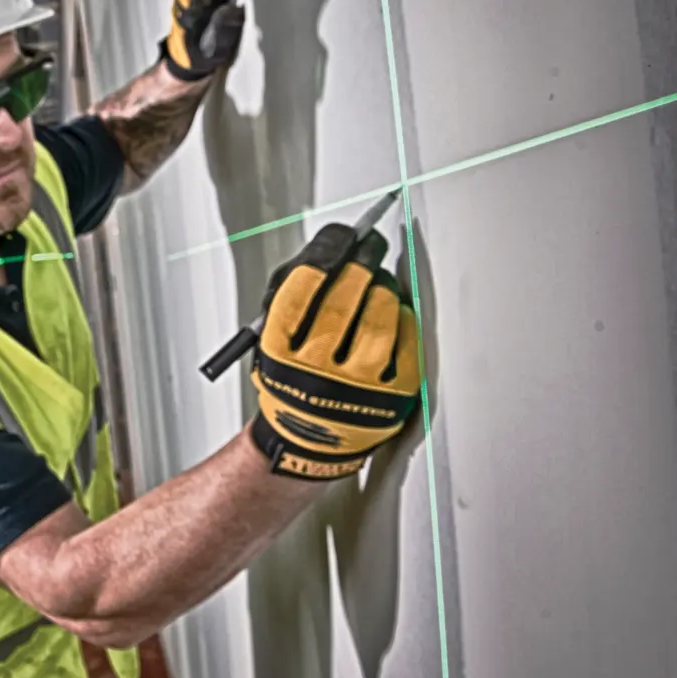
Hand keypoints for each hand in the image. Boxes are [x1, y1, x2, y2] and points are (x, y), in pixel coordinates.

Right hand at [250, 223, 421, 479]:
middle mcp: (315, 373)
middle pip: (343, 298)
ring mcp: (357, 387)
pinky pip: (407, 340)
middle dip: (360, 261)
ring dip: (383, 287)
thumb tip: (333, 250)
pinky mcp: (393, 397)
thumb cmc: (291, 380)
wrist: (307, 440)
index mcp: (279, 355)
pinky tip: (393, 311)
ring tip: (379, 282)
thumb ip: (292, 294)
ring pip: (380, 316)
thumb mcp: (269, 340)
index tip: (339, 238)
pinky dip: (403, 316)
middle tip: (367, 247)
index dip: (324, 253)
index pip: (302, 289)